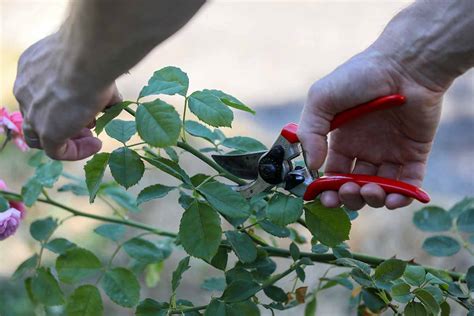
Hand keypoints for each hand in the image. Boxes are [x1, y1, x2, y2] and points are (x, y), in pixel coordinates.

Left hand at [13, 34, 121, 160]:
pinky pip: (56, 151)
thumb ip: (94, 85)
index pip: (39, 93)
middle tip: (88, 125)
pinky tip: (96, 145)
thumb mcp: (90, 68)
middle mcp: (26, 90)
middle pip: (37, 115)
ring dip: (66, 139)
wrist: (88, 58)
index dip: (61, 103)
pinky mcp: (46, 131)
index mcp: (32, 69)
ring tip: (92, 139)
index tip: (85, 105)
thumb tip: (112, 99)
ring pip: (40, 136)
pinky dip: (76, 151)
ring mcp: (33, 112)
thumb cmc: (92, 54)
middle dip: (62, 122)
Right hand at [297, 48, 444, 209]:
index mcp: (342, 139)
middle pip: (355, 186)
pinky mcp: (414, 153)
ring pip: (380, 188)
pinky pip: (408, 184)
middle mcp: (365, 149)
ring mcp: (390, 152)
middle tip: (349, 191)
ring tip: (371, 190)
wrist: (405, 64)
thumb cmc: (360, 76)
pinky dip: (402, 197)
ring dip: (373, 199)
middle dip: (350, 197)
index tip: (326, 198)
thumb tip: (312, 165)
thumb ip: (309, 132)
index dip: (328, 189)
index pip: (333, 173)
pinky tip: (393, 198)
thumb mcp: (321, 98)